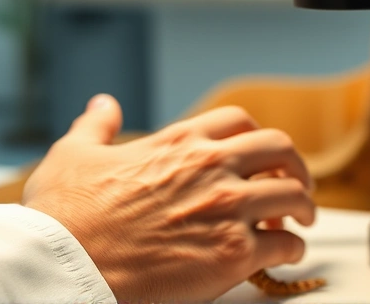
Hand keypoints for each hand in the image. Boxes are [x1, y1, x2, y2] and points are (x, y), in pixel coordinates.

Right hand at [24, 95, 314, 302]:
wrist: (69, 264)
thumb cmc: (67, 214)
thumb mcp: (73, 154)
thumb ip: (96, 126)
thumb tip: (104, 104)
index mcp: (178, 141)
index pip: (238, 121)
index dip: (255, 137)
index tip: (258, 154)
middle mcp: (210, 168)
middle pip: (280, 150)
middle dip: (294, 166)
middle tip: (295, 184)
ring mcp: (227, 210)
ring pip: (294, 196)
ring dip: (303, 209)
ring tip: (300, 222)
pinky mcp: (234, 255)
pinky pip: (286, 245)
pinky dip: (291, 250)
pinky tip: (283, 254)